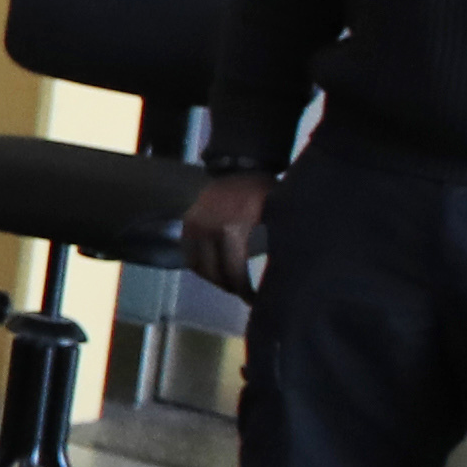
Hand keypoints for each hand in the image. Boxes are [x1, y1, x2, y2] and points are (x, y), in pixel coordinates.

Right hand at [179, 172, 270, 299]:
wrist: (240, 165)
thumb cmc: (264, 193)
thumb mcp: (275, 216)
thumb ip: (272, 243)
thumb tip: (279, 276)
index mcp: (233, 230)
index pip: (235, 273)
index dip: (245, 292)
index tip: (257, 301)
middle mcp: (209, 230)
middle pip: (216, 273)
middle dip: (231, 287)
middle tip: (245, 295)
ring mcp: (194, 226)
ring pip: (200, 266)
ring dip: (214, 278)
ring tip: (230, 283)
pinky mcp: (187, 223)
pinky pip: (190, 254)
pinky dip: (201, 265)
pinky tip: (215, 269)